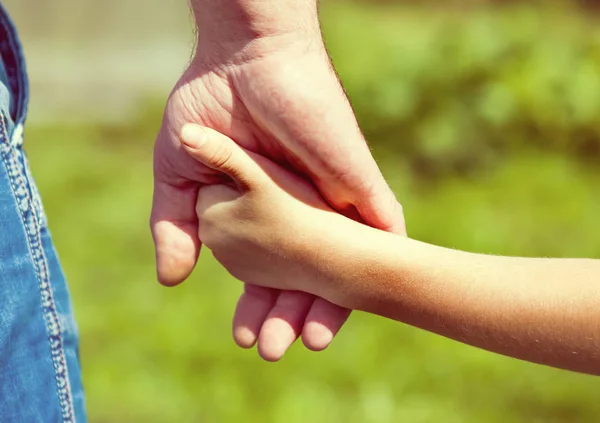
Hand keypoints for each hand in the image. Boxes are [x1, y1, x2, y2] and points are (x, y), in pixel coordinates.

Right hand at [151, 30, 404, 360]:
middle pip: (304, 278)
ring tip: (313, 339)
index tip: (244, 337)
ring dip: (332, 304)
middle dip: (289, 316)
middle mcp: (300, 213)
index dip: (256, 307)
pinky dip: (379, 262)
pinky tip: (369, 294)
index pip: (265, 275)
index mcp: (261, 215)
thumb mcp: (181, 174)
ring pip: (344, 264)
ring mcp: (331, 199)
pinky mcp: (358, 181)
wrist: (242, 59)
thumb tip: (171, 279)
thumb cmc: (209, 107)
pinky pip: (382, 229)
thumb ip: (176, 225)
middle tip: (273, 349)